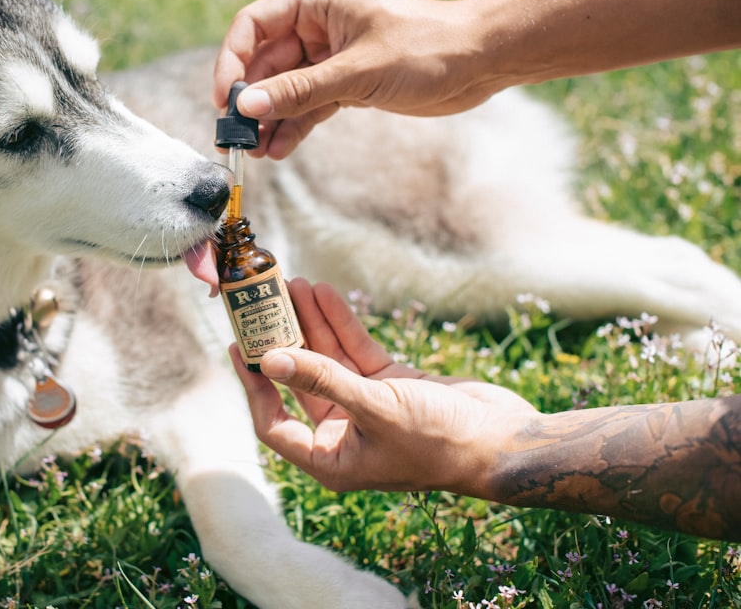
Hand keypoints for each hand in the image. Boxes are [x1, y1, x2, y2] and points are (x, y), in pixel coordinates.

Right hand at [213, 0, 497, 158]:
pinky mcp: (345, 82)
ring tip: (255, 153)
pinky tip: (280, 150)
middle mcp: (316, 25)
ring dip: (269, 120)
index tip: (226, 101)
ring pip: (284, 89)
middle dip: (249, 101)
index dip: (232, 63)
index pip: (253, 26)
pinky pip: (308, 104)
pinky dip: (294, 126)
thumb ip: (299, 91)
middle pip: (264, 62)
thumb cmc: (428, 47)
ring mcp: (329, 55)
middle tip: (235, 139)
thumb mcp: (357, 72)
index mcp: (315, 1)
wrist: (481, 61)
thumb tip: (247, 108)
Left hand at [230, 279, 538, 493]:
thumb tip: (271, 360)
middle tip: (261, 304)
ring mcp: (366, 407)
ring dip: (310, 323)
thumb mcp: (375, 408)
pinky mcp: (390, 385)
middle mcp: (343, 434)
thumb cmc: (440, 441)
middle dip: (282, 342)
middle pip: (298, 382)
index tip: (240, 347)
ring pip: (326, 360)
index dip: (254, 386)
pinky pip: (355, 350)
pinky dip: (341, 323)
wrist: (504, 440)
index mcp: (331, 459)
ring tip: (293, 283)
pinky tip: (324, 293)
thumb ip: (322, 380)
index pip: (274, 424)